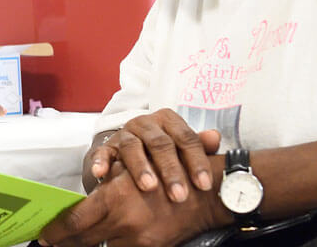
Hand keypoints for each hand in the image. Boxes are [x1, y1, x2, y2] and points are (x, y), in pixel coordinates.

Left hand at [40, 157, 228, 246]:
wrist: (206, 193)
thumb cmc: (167, 172)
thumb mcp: (131, 172)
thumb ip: (105, 187)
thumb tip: (80, 204)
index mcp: (115, 199)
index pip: (74, 221)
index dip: (56, 231)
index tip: (45, 235)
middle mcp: (123, 222)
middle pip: (83, 239)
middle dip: (65, 241)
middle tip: (52, 242)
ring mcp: (138, 239)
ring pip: (101, 246)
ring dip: (87, 244)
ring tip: (73, 244)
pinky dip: (112, 245)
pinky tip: (104, 242)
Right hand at [88, 109, 220, 202]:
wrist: (127, 152)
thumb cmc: (161, 154)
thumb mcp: (181, 149)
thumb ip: (199, 146)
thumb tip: (215, 137)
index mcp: (168, 121)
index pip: (186, 138)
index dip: (196, 162)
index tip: (203, 184)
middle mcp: (146, 124)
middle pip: (160, 144)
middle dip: (171, 170)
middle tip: (179, 195)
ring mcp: (124, 134)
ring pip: (132, 147)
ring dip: (141, 167)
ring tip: (149, 187)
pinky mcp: (106, 146)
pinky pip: (102, 152)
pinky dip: (101, 162)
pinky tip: (102, 174)